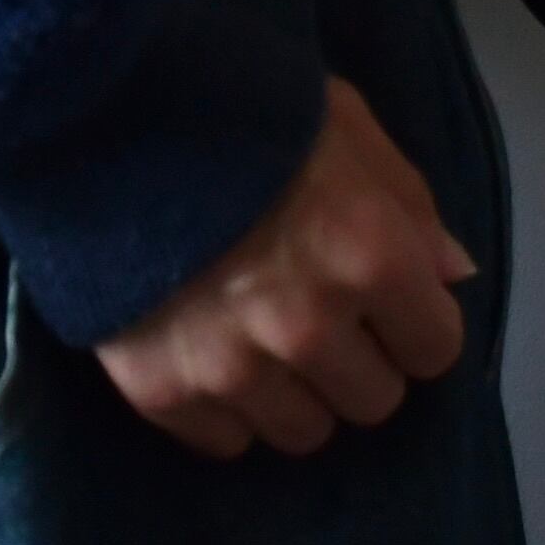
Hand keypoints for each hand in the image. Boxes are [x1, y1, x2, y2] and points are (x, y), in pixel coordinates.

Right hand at [93, 75, 476, 458]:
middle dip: (356, 357)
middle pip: (373, 401)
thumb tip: (449, 276)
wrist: (95, 107)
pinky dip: (223, 405)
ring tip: (255, 328)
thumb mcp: (341, 121)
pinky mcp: (161, 390)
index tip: (379, 296)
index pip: (435, 347)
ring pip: (303, 432)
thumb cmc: (235, 102)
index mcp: (367, 252)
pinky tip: (204, 343)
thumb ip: (406, 201)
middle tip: (314, 307)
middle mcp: (308, 325)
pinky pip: (224, 442)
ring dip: (292, 388)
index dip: (412, 319)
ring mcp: (231, 366)